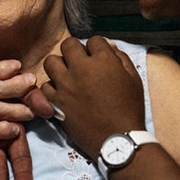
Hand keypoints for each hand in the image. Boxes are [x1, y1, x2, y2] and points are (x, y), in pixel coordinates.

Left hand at [41, 36, 144, 157]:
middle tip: (80, 63)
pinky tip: (62, 93)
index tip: (98, 58)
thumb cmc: (130, 110)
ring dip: (59, 66)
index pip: (93, 40)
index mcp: (103, 61)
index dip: (96, 48)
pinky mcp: (56, 102)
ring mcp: (66, 85)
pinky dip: (52, 88)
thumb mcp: (133, 80)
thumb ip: (121, 59)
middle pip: (68, 45)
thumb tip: (109, 47)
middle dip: (75, 50)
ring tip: (67, 75)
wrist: (118, 140)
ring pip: (51, 62)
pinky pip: (45, 86)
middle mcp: (81, 68)